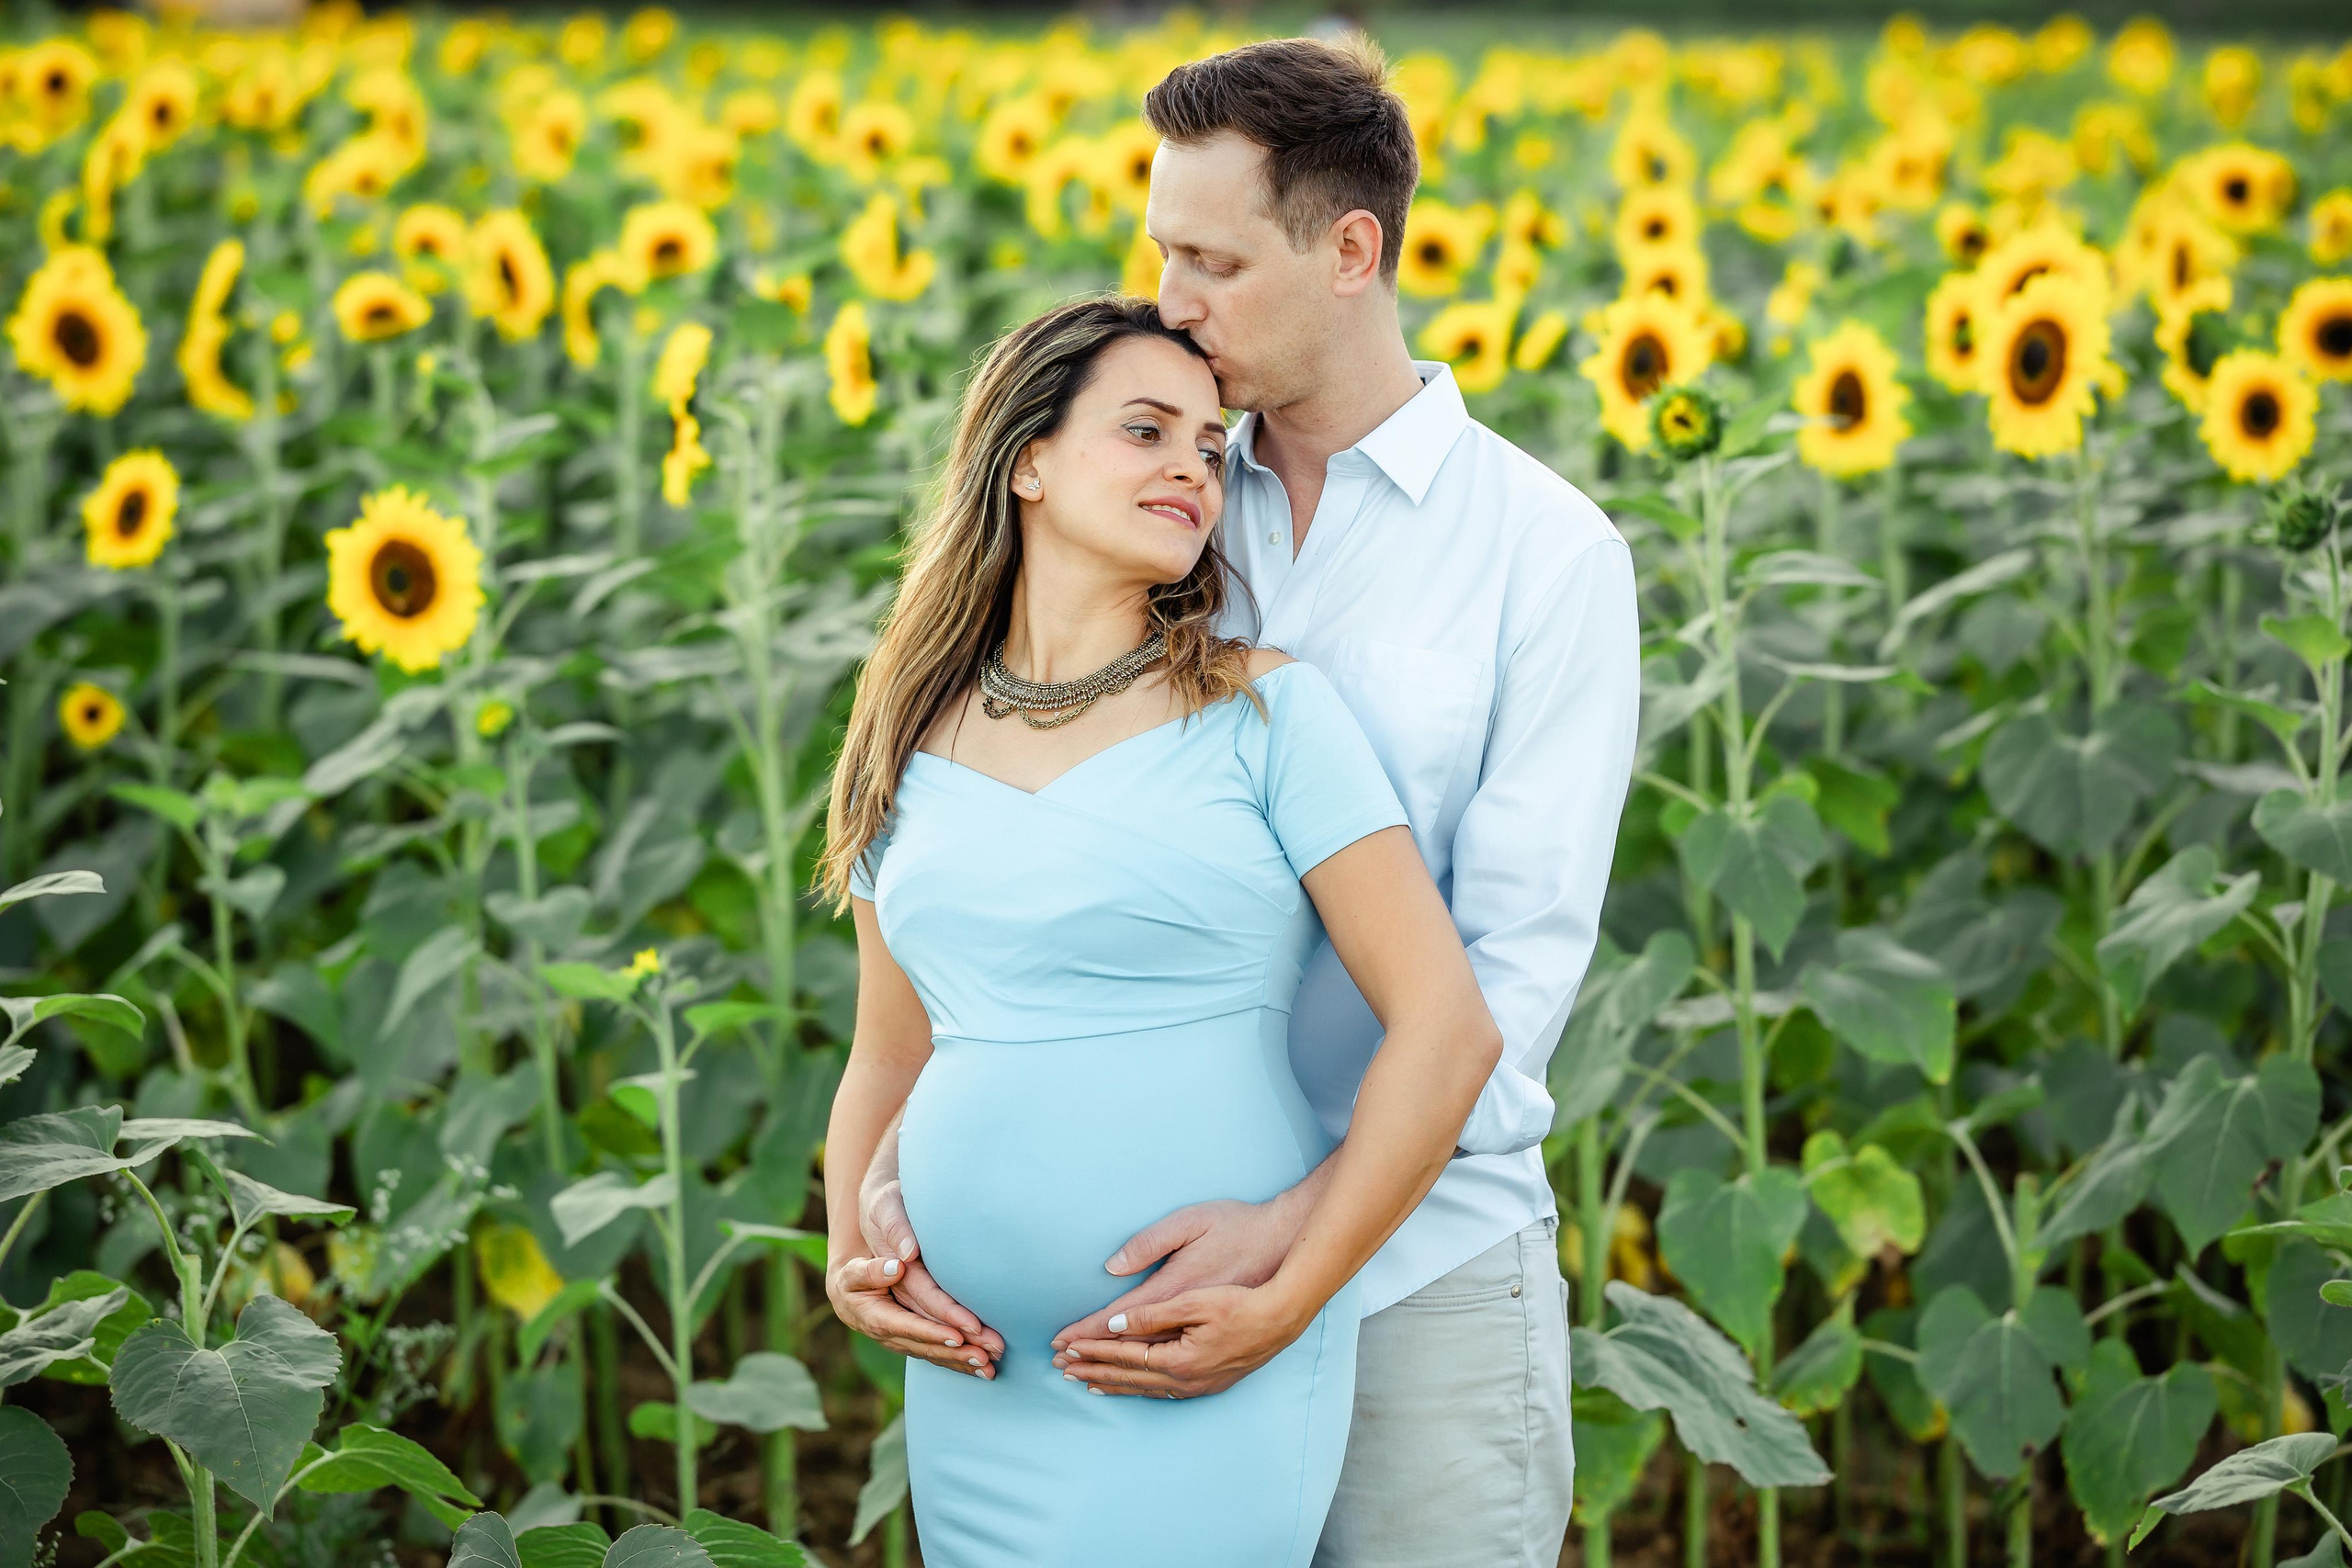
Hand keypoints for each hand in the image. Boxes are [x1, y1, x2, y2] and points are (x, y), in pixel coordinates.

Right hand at [825, 1255, 997, 1379]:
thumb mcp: (854, 1272)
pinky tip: (983, 1369)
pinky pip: (939, 1356)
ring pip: (935, 1356)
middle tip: (985, 1356)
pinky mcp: (915, 1344)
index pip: (909, 1327)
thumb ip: (870, 1271)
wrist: (848, 1296)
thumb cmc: (853, 1278)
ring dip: (962, 1363)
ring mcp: (904, 1344)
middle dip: (956, 1353)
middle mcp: (892, 1337)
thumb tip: (896, 1266)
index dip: (933, 1332)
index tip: (959, 1334)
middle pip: (927, 1347)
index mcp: (877, 1319)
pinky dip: (960, 1364)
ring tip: (990, 1367)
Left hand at [1056, 1284, 1312, 1398]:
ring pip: (1146, 1387)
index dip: (1092, 1348)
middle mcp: (1186, 1376)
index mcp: (1179, 1354)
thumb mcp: (1195, 1295)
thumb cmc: (1244, 1293)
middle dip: (1093, 1370)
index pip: (1122, 1353)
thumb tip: (1114, 1321)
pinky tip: (1134, 1387)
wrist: (1287, 1310)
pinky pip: (1166, 1390)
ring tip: (1087, 1383)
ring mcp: (1201, 1383)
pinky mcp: (1213, 1380)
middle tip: (1062, 1370)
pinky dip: (1142, 1388)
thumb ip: (1152, 1310)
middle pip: (1129, 1375)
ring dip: (1114, 1383)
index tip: (1065, 1346)